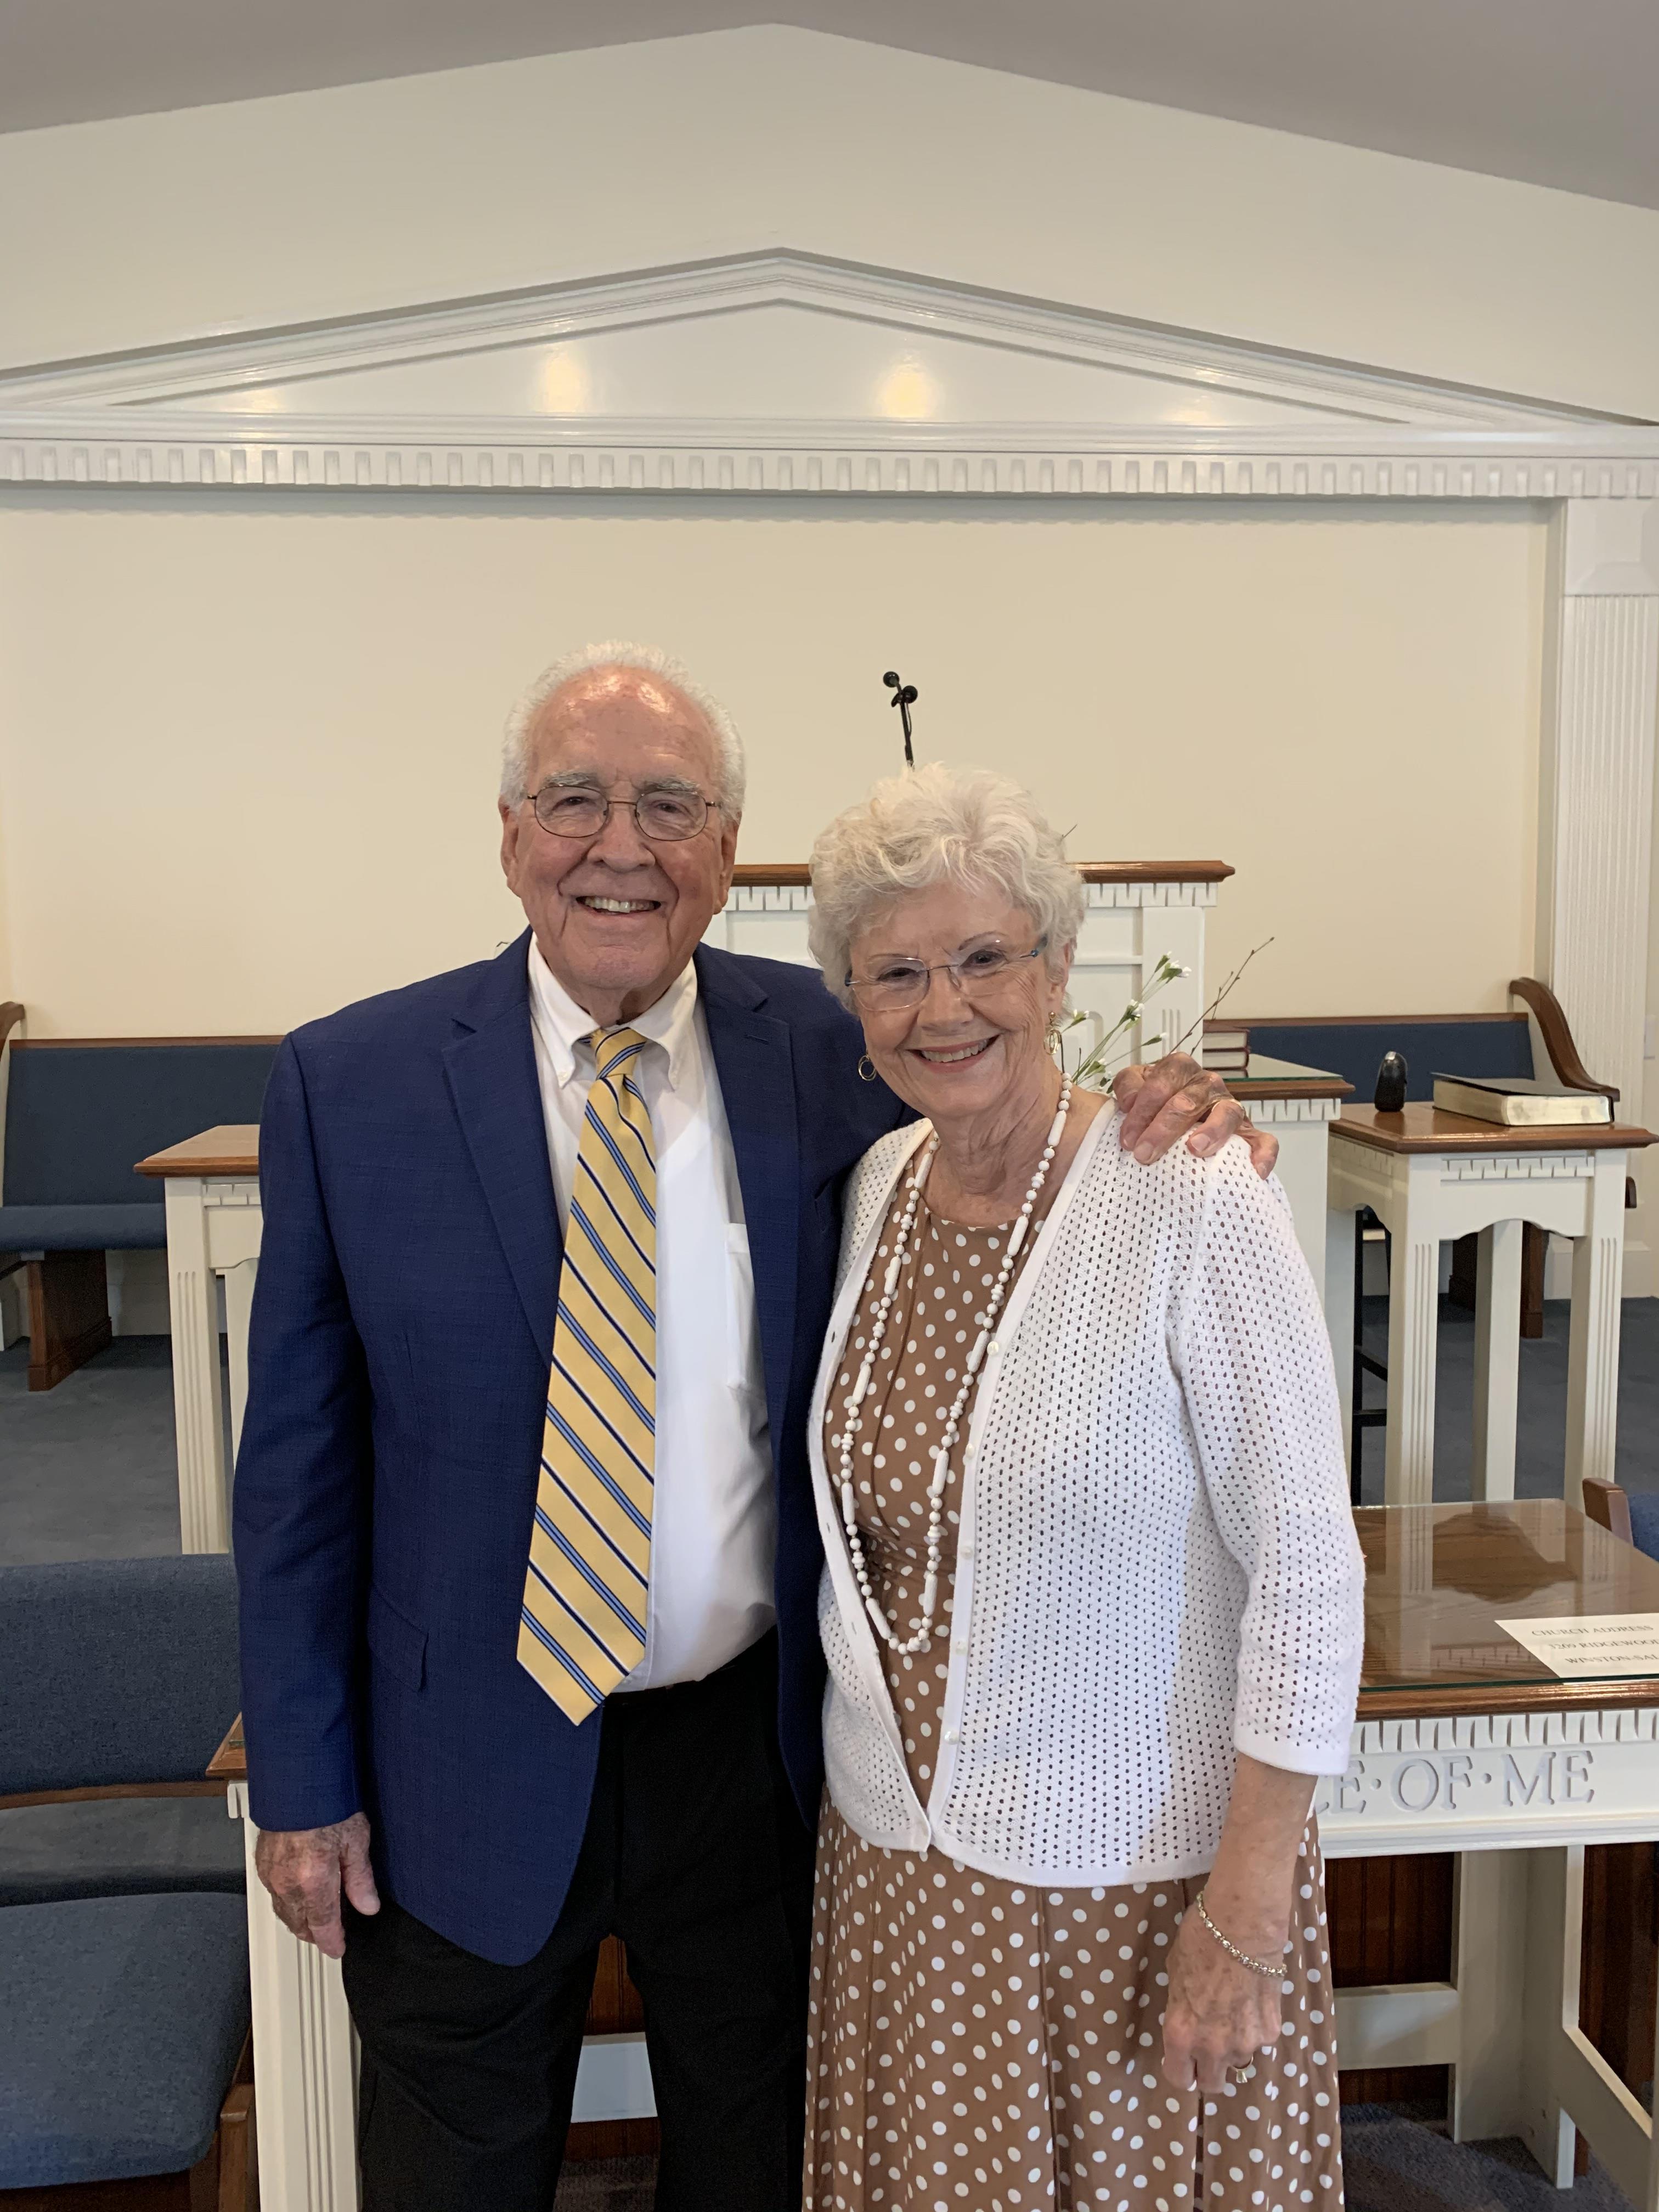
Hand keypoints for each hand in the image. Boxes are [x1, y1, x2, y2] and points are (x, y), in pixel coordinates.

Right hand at [254, 1811, 379, 1959]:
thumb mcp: (356, 1839)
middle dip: (316, 1934)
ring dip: (300, 1919)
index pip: (322, 1927)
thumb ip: (360, 1878)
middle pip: (299, 1925)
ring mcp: (271, 1875)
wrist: (296, 1779)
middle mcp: (288, 1883)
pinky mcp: (262, 1864)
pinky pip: (274, 1895)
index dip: (332, 1943)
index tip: (338, 1948)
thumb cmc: (326, 1802)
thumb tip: (368, 1905)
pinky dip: (288, 1901)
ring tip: (318, 1915)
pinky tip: (300, 1892)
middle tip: (332, 1932)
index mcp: (313, 1880)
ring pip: (284, 1913)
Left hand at [1113, 1053, 1276, 1177]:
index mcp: (1179, 1070)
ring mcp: (1229, 1107)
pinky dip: (1262, 1153)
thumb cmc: (1155, 1108)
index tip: (1127, 1139)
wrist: (1178, 1124)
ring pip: (1228, 1112)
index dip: (1142, 1109)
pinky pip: (1263, 1139)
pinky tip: (1254, 1170)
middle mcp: (1206, 1085)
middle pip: (1188, 1099)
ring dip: (1211, 1131)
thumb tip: (1127, 1101)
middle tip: (1145, 1154)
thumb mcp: (1135, 1090)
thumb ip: (1128, 1087)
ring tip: (1195, 1149)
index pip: (1161, 1081)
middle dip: (1164, 1127)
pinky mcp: (1248, 1132)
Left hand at [1161, 1902, 1284, 2094]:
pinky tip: (1252, 2000)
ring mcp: (1246, 2043)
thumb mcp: (1175, 1975)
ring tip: (1234, 2012)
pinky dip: (1254, 2028)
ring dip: (1233, 2047)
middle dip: (1208, 2071)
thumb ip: (1181, 2008)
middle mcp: (1213, 2047)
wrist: (1244, 1925)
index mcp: (1181, 2033)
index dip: (1180, 2070)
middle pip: (1212, 2084)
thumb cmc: (1200, 1940)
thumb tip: (1189, 2019)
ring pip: (1238, 2061)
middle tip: (1208, 2048)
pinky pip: (1259, 2040)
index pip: (1178, 2078)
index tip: (1183, 2061)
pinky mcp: (1271, 2032)